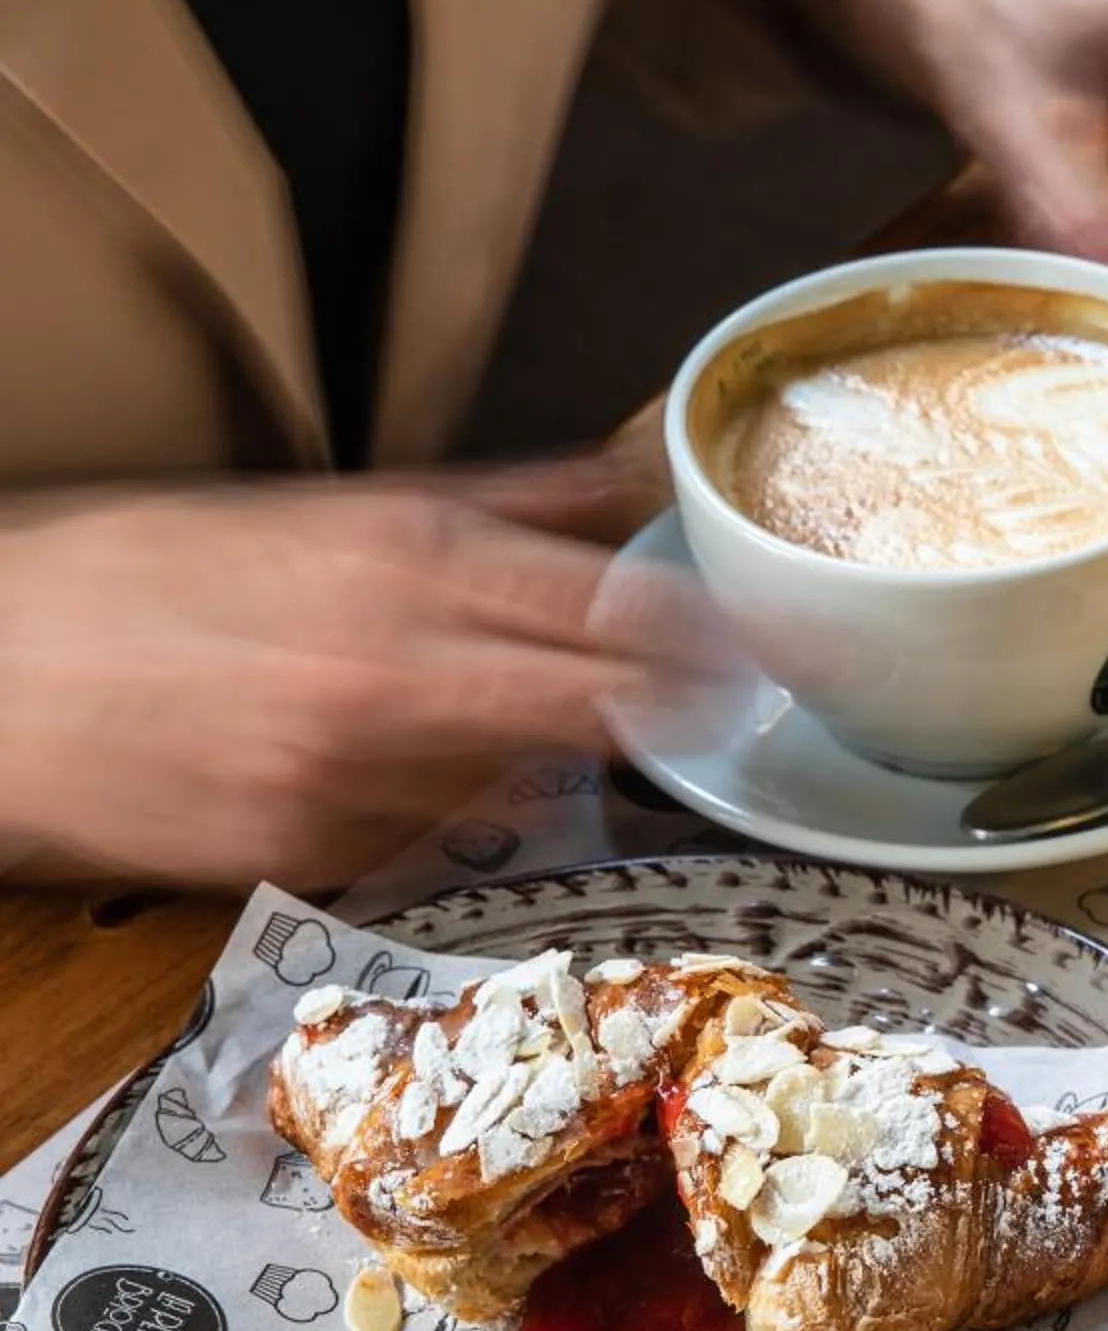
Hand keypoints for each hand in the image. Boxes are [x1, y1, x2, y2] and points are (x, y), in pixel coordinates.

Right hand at [0, 458, 740, 888]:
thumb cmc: (136, 578)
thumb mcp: (313, 505)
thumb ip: (490, 504)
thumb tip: (621, 478)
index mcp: (397, 559)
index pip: (605, 604)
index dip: (695, 631)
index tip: (748, 638)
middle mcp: (391, 669)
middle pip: (594, 702)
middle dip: (669, 704)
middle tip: (718, 701)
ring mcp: (353, 773)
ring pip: (521, 778)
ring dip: (550, 755)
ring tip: (528, 721)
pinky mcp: (310, 851)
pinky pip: (428, 834)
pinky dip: (447, 805)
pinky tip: (410, 768)